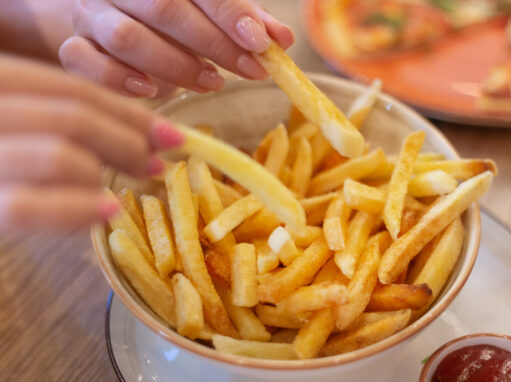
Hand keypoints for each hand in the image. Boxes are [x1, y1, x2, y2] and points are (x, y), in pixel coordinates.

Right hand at [0, 54, 182, 230]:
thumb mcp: (16, 119)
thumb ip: (56, 117)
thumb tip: (138, 135)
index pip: (72, 89)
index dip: (130, 113)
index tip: (172, 134)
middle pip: (73, 117)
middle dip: (129, 141)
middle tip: (158, 163)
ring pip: (59, 154)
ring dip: (108, 171)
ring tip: (128, 187)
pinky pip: (27, 207)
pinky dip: (75, 209)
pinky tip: (105, 211)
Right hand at [59, 0, 293, 96]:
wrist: (109, 16)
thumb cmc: (172, 18)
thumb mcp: (211, 14)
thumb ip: (245, 22)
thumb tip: (282, 41)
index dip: (231, 15)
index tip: (261, 44)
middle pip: (164, 8)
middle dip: (213, 44)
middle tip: (249, 70)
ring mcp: (91, 13)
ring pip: (126, 36)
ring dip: (174, 65)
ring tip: (211, 81)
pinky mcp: (74, 45)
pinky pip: (82, 61)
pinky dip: (116, 78)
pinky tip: (150, 90)